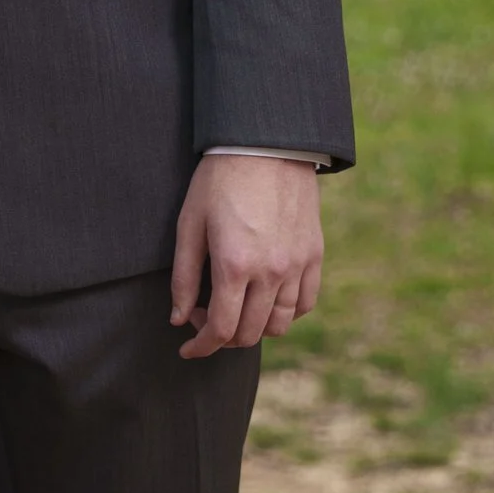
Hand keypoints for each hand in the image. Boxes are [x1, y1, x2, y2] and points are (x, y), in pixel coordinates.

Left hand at [169, 155, 322, 358]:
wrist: (266, 144)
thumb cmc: (219, 180)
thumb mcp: (190, 225)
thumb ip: (184, 277)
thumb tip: (179, 318)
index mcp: (235, 266)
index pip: (221, 330)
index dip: (201, 346)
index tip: (188, 348)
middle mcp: (271, 272)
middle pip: (250, 333)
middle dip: (223, 338)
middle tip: (205, 316)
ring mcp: (297, 265)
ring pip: (279, 324)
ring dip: (254, 328)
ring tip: (237, 308)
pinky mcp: (314, 254)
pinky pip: (305, 302)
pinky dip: (286, 312)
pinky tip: (267, 300)